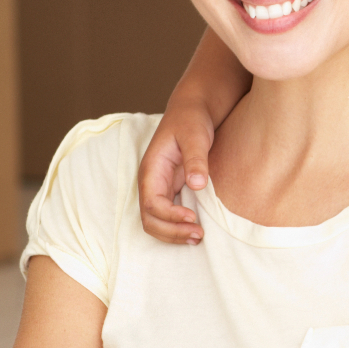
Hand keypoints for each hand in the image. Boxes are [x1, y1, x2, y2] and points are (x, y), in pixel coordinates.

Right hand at [138, 100, 214, 244]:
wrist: (192, 110)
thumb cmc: (191, 120)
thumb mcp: (195, 136)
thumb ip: (196, 159)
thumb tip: (197, 185)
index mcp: (151, 169)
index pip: (151, 203)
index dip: (169, 216)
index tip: (193, 218)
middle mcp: (151, 182)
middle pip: (150, 218)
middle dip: (171, 232)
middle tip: (198, 235)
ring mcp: (159, 188)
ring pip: (156, 222)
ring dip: (174, 234)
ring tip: (198, 237)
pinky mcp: (171, 190)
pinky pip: (168, 216)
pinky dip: (178, 227)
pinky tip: (196, 230)